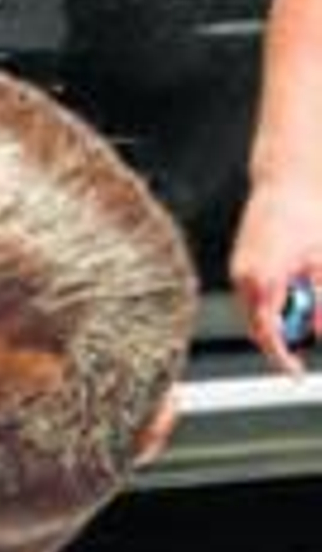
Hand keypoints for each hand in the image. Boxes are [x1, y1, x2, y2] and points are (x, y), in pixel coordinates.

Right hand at [231, 176, 321, 372]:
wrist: (289, 180)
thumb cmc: (308, 214)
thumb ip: (321, 304)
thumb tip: (319, 332)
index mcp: (262, 280)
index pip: (267, 334)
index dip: (282, 357)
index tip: (295, 371)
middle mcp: (243, 277)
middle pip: (258, 326)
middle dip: (283, 335)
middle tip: (310, 326)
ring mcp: (238, 268)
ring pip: (256, 311)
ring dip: (279, 313)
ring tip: (306, 284)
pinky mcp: (240, 261)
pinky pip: (254, 294)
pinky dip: (273, 297)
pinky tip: (293, 277)